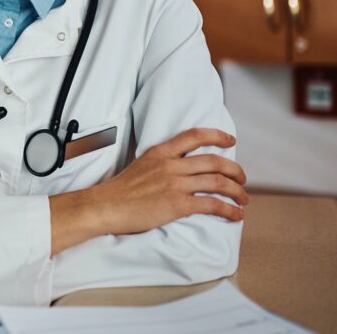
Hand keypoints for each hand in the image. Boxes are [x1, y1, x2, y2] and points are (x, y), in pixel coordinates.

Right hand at [87, 127, 247, 234]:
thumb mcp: (141, 165)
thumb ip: (161, 162)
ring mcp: (175, 184)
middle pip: (214, 161)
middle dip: (235, 170)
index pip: (194, 136)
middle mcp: (170, 165)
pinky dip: (230, 210)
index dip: (217, 136)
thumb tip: (180, 167)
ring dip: (238, 192)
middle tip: (242, 178)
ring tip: (244, 199)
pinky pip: (212, 204)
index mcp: (160, 152)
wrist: (106, 206)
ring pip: (218, 182)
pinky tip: (236, 215)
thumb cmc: (120, 190)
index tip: (230, 140)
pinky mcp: (177, 204)